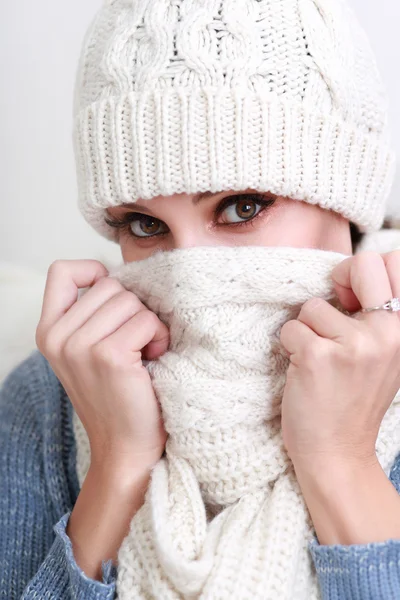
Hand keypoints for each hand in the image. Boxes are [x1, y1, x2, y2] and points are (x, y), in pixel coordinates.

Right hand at [35, 259, 168, 469]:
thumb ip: (91, 314)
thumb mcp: (88, 351)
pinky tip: (152, 360)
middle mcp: (57, 337)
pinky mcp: (108, 355)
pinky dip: (158, 337)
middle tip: (135, 343)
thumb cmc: (116, 396)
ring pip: (129, 300)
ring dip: (148, 324)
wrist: (125, 448)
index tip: (114, 298)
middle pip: (109, 285)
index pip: (61, 271)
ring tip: (143, 353)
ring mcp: (79, 346)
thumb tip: (119, 276)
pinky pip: (146, 320)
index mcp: (48, 331)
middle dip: (132, 309)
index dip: (92, 271)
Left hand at [279, 250, 399, 469]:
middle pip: (362, 262)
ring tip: (318, 358)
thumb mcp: (383, 354)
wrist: (336, 453)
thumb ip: (375, 317)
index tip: (351, 298)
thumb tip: (349, 273)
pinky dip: (290, 347)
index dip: (365, 272)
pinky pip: (290, 328)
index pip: (395, 262)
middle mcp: (388, 332)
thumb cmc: (353, 400)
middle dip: (339, 278)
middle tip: (329, 313)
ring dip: (307, 329)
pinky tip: (304, 370)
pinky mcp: (318, 355)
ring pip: (312, 304)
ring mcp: (354, 344)